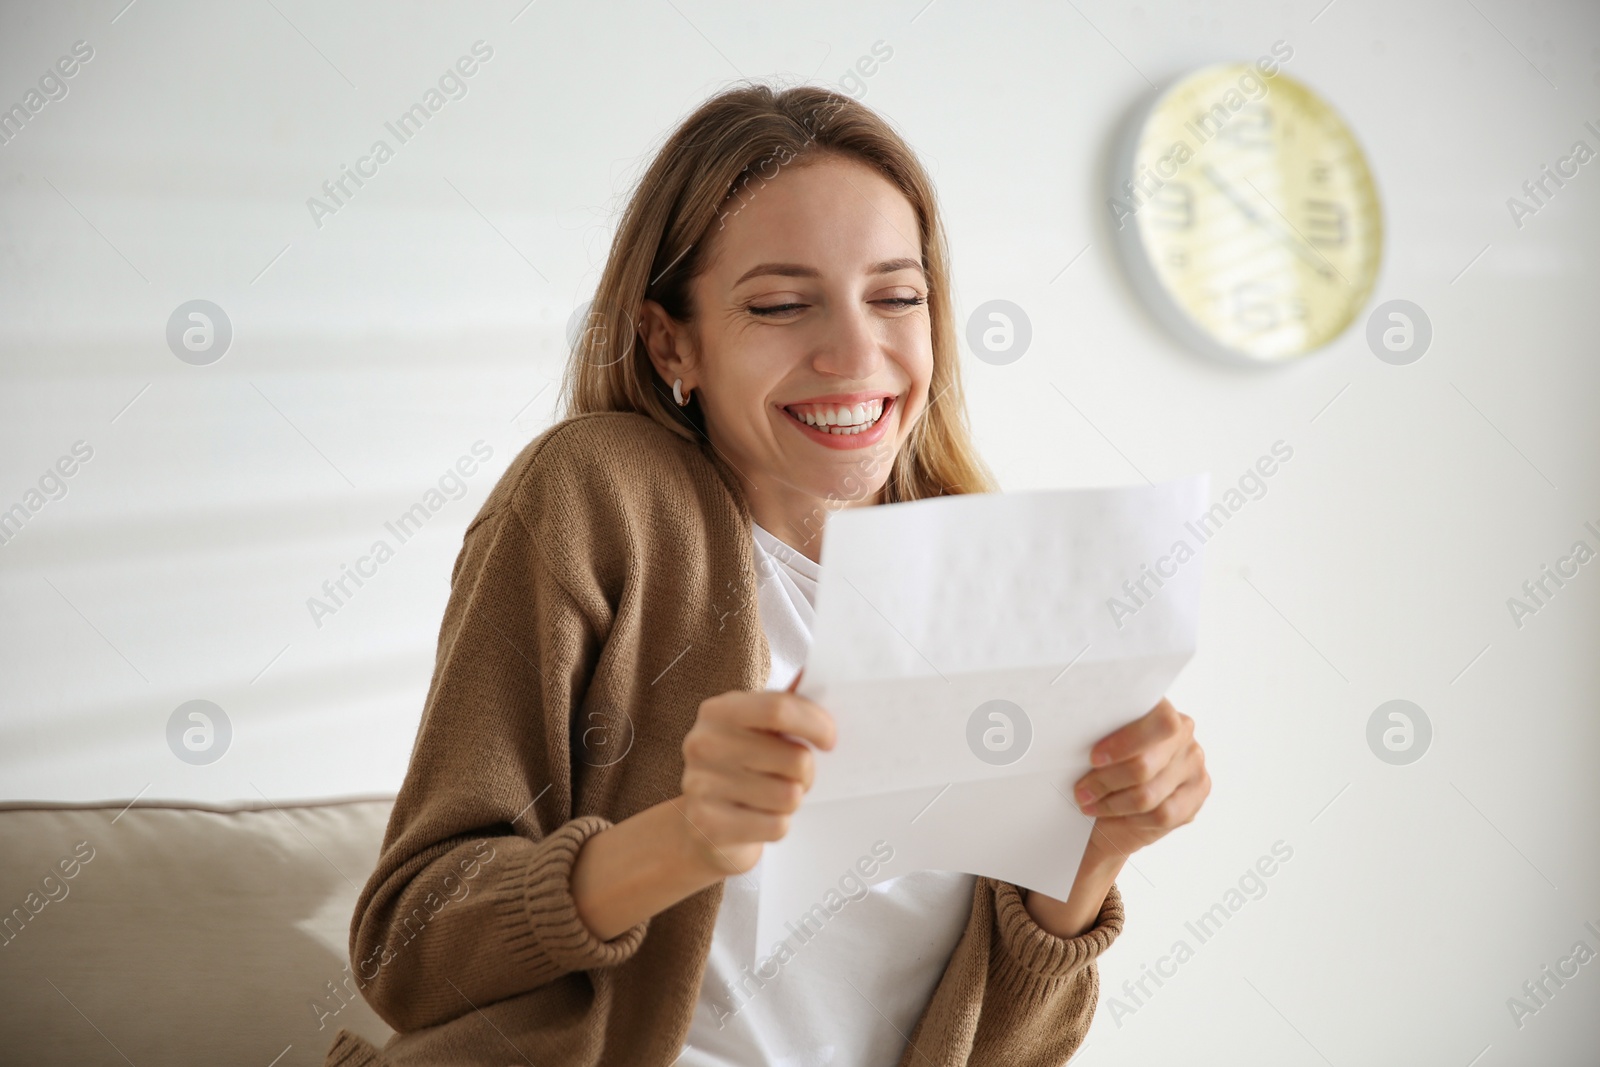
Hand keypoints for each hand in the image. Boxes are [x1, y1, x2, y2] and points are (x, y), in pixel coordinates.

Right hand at [677, 673, 834, 876]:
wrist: (704, 827)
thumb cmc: (745, 769)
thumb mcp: (758, 731)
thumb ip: (786, 704)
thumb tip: (819, 670)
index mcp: (719, 711)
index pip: (779, 708)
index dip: (816, 724)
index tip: (830, 740)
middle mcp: (703, 743)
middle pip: (793, 757)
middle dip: (807, 772)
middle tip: (796, 777)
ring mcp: (700, 785)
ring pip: (789, 796)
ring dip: (792, 801)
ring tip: (773, 797)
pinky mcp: (708, 826)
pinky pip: (776, 826)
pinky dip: (778, 826)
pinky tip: (758, 819)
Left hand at [1073, 697, 1208, 861]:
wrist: (1116, 800)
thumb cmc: (1105, 762)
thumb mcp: (1100, 742)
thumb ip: (1101, 734)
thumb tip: (1076, 737)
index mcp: (1162, 709)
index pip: (1160, 721)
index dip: (1125, 743)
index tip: (1094, 758)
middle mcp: (1184, 735)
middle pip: (1145, 765)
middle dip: (1106, 781)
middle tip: (1082, 791)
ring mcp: (1194, 766)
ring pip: (1149, 795)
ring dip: (1113, 804)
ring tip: (1091, 804)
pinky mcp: (1196, 795)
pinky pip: (1162, 814)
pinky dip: (1133, 819)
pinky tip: (1117, 816)